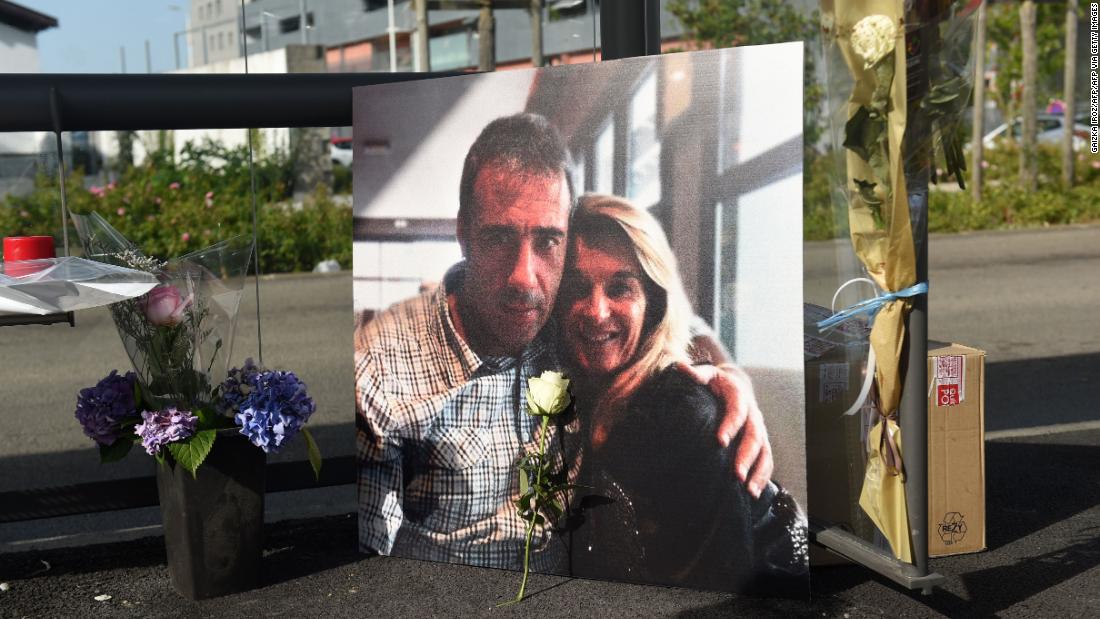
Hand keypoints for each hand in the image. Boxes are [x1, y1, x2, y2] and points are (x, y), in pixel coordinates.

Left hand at [675, 361, 772, 498]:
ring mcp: (759, 429)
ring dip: (757, 471)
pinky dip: (763, 476)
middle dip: (746, 456)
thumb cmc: (715, 382)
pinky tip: (754, 492)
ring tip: (748, 490)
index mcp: (740, 396)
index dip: (730, 425)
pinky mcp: (761, 441)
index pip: (737, 411)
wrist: (736, 385)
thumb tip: (679, 367)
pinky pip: (767, 459)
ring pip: (764, 451)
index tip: (720, 441)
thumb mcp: (707, 374)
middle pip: (754, 436)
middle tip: (736, 474)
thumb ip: (695, 373)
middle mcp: (754, 414)